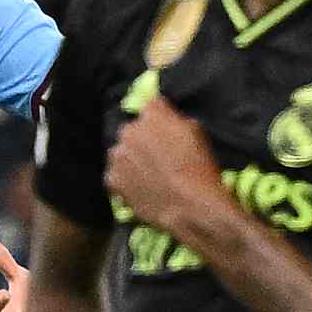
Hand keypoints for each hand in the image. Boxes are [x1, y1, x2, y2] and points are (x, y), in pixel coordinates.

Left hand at [105, 95, 235, 245]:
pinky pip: (115, 176)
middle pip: (132, 131)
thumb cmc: (198, 166)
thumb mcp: (196, 131)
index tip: (167, 132)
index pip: (151, 107)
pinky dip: (125, 182)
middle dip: (142, 140)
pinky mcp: (112, 179)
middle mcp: (129, 130)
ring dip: (131, 160)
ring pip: (121, 153)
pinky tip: (141, 190)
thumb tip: (167, 117)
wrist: (189, 204)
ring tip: (149, 177)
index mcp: (151, 113)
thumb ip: (176, 119)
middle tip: (158, 159)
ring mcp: (117, 155)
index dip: (160, 120)